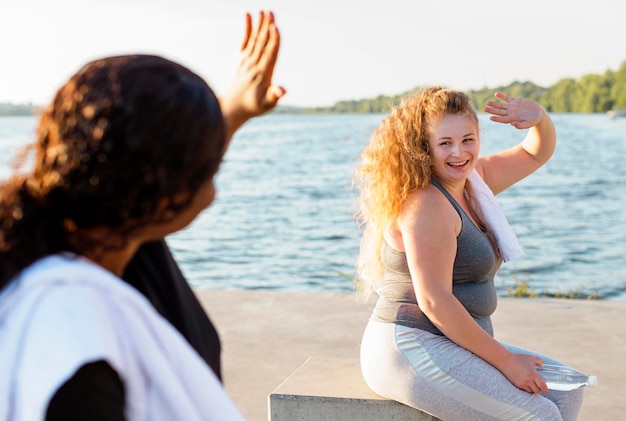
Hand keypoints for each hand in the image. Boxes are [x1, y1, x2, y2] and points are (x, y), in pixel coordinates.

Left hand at [220, 11, 285, 135]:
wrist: (232, 107)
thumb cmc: (253, 107)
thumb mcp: (267, 105)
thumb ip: (274, 96)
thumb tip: (282, 90)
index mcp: (263, 75)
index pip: (269, 54)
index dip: (273, 41)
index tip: (275, 27)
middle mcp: (253, 65)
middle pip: (262, 43)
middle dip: (267, 27)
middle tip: (270, 12)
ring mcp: (245, 60)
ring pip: (254, 39)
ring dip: (259, 24)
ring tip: (264, 10)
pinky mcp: (239, 58)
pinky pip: (243, 40)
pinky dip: (246, 28)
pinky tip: (248, 15)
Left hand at [484, 92, 545, 129]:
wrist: (538, 113)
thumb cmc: (533, 120)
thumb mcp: (528, 123)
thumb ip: (520, 125)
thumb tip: (512, 124)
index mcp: (512, 119)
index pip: (502, 119)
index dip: (496, 118)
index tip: (490, 117)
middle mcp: (510, 113)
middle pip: (499, 112)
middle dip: (492, 110)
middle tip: (484, 109)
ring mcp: (512, 107)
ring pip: (501, 105)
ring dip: (494, 104)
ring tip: (487, 102)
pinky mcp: (515, 101)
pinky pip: (507, 98)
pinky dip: (502, 96)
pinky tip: (496, 94)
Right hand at [500, 353, 547, 393]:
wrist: (505, 360)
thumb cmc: (518, 358)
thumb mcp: (530, 358)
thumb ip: (539, 361)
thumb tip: (543, 366)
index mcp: (532, 374)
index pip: (542, 386)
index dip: (545, 389)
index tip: (546, 388)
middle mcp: (528, 380)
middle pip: (537, 390)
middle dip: (539, 389)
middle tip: (539, 385)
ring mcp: (522, 383)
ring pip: (531, 391)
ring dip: (533, 388)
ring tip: (532, 384)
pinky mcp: (517, 384)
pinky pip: (524, 389)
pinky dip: (527, 387)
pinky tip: (527, 383)